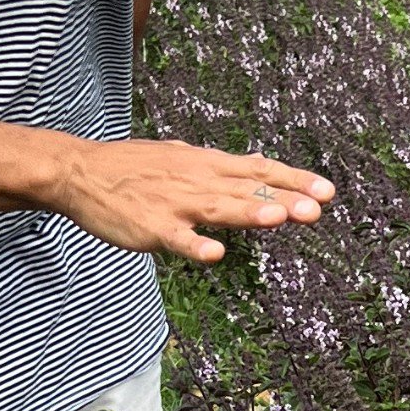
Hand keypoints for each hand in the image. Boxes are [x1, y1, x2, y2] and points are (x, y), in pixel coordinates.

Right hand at [51, 137, 334, 261]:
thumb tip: (261, 162)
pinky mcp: (152, 227)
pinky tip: (215, 254)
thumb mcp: (183, 156)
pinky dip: (195, 245)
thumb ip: (224, 165)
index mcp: (207, 165)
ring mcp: (175, 204)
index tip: (328, 191)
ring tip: (279, 219)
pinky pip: (177, 239)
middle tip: (318, 207)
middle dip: (284, 199)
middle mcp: (198, 181)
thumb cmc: (134, 167)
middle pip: (247, 191)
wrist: (81, 173)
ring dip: (248, 213)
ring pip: (218, 209)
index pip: (259, 171)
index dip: (294, 180)